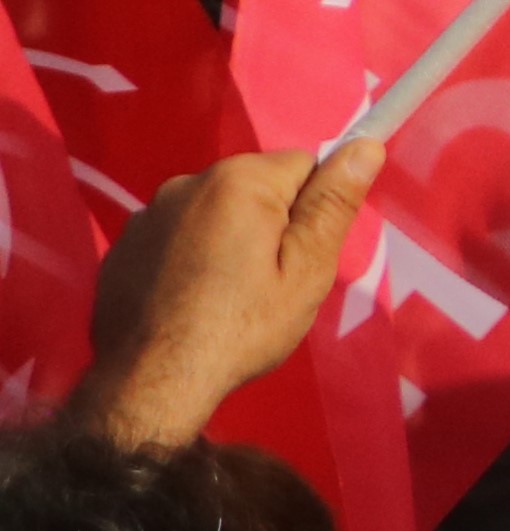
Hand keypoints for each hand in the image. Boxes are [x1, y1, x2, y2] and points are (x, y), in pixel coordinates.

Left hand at [80, 140, 387, 447]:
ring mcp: (146, 216)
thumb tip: (365, 146)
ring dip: (225, 239)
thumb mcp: (306, 271)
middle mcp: (186, 183)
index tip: (297, 258)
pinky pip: (174, 237)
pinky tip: (185, 301)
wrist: (150, 384)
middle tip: (266, 284)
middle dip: (267, 224)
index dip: (312, 211)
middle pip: (254, 188)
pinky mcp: (122, 247)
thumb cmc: (242, 328)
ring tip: (222, 298)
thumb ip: (333, 204)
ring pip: (212, 212)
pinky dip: (186, 258)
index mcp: (238, 181)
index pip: (303, 165)